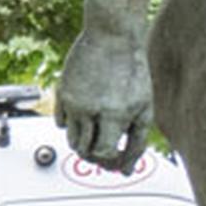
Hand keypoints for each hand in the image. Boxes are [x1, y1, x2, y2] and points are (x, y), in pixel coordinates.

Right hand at [54, 27, 152, 172]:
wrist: (112, 36)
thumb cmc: (131, 69)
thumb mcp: (143, 105)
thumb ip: (136, 139)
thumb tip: (126, 169)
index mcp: (116, 113)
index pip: (106, 154)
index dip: (112, 163)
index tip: (118, 162)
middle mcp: (92, 109)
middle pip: (85, 152)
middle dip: (96, 157)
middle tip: (107, 153)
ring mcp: (74, 102)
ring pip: (72, 141)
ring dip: (85, 143)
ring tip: (99, 133)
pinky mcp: (62, 94)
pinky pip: (62, 123)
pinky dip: (73, 126)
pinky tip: (86, 114)